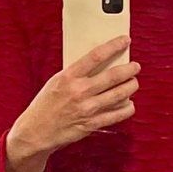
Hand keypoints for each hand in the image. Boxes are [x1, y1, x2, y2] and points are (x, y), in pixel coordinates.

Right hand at [14, 37, 138, 154]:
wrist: (37, 131)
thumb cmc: (46, 104)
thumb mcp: (56, 81)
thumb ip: (76, 73)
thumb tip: (99, 63)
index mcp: (68, 77)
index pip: (96, 56)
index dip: (114, 46)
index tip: (124, 40)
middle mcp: (79, 91)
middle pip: (113, 76)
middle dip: (129, 69)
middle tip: (135, 66)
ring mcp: (87, 109)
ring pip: (119, 95)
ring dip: (131, 87)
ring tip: (134, 82)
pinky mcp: (92, 124)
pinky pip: (117, 115)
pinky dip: (127, 108)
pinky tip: (129, 103)